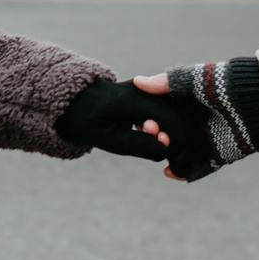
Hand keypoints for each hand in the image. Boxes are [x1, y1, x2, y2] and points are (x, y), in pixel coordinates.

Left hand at [57, 77, 186, 162]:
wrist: (75, 101)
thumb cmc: (86, 122)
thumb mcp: (108, 139)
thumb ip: (138, 145)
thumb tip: (166, 152)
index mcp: (132, 100)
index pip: (169, 120)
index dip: (178, 145)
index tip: (176, 169)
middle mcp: (145, 90)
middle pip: (179, 115)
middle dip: (183, 144)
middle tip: (176, 170)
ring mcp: (149, 89)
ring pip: (178, 112)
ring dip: (180, 137)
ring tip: (173, 163)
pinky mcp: (151, 94)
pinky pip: (170, 111)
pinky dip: (173, 130)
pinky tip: (167, 149)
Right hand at [136, 67, 258, 182]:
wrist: (258, 101)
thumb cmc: (227, 84)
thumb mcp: (195, 79)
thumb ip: (168, 82)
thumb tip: (139, 81)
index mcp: (187, 104)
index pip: (160, 115)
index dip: (148, 119)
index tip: (143, 121)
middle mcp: (194, 123)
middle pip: (166, 136)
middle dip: (154, 136)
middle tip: (151, 131)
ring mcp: (206, 141)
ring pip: (179, 153)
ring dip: (165, 155)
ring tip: (159, 149)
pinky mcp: (217, 156)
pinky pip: (197, 168)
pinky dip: (183, 173)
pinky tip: (170, 171)